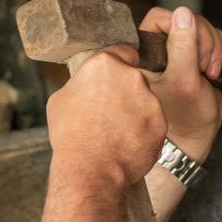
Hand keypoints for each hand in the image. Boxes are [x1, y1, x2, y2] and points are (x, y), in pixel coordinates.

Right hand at [45, 45, 165, 188]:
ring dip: (135, 113)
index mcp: (104, 64)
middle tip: (109, 113)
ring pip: (145, 102)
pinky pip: (153, 124)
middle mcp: (132, 77)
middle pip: (134, 79)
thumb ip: (80, 84)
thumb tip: (85, 86)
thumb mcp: (60, 100)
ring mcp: (150, 100)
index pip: (123, 52)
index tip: (113, 79)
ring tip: (116, 134)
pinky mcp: (161, 123)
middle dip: (125, 92)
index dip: (118, 65)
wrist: (90, 169)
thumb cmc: (70, 136)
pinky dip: (144, 132)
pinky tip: (126, 144)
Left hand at [139, 6, 221, 159]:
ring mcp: (178, 52)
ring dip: (213, 47)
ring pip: (200, 27)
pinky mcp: (195, 56)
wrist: (195, 137)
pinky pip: (213, 38)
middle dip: (203, 42)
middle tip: (202, 67)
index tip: (191, 52)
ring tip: (209, 72)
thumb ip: (183, 47)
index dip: (181, 30)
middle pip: (184, 20)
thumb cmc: (183, 118)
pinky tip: (215, 70)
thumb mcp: (184, 81)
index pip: (160, 17)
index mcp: (145, 53)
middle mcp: (159, 49)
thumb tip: (183, 14)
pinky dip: (220, 50)